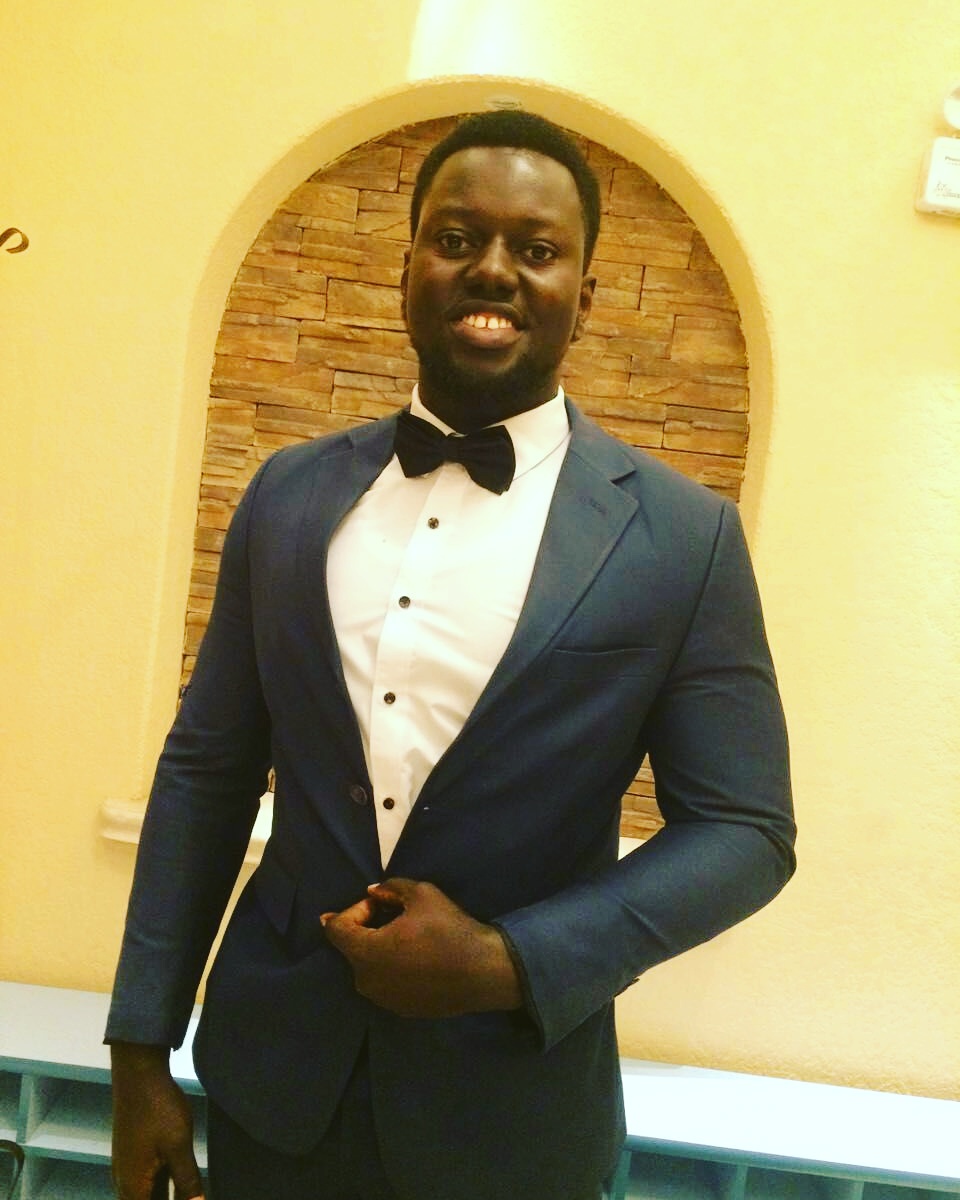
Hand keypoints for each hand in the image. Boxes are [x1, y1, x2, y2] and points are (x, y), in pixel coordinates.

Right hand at [111, 1043, 203, 1199]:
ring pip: (148, 1195)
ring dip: (167, 1198)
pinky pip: (148, 1182)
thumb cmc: (157, 1108)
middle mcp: (125, 1182)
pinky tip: (181, 1184)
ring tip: (190, 1192)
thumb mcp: (178, 1146)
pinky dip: (163, 1188)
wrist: (139, 1074)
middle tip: (192, 1194)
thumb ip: (187, 1181)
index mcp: (132, 1187)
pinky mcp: (135, 1154)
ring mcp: (129, 1168)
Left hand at [321, 878, 521, 1017]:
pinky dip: (391, 967)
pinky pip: (384, 982)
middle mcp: (366, 982)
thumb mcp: (421, 894)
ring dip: (379, 948)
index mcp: (365, 953)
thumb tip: (372, 893)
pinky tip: (418, 958)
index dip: (354, 909)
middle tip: (394, 914)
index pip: (336, 929)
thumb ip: (390, 888)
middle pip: (351, 948)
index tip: (380, 903)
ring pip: (368, 967)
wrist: (484, 972)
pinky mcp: (400, 1009)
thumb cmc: (449, 930)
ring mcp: (383, 1000)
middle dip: (366, 927)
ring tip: (407, 937)